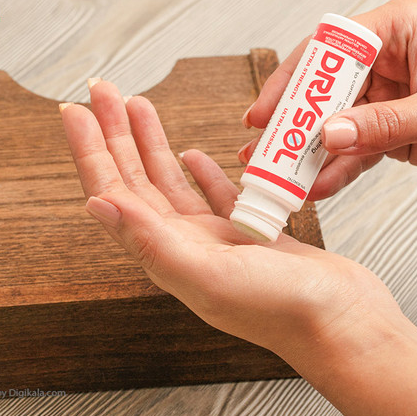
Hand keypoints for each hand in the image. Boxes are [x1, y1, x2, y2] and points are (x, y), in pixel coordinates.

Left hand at [61, 79, 416, 415]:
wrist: (340, 322)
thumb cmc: (281, 310)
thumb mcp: (208, 274)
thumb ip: (152, 240)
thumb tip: (98, 204)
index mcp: (169, 255)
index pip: (115, 194)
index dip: (92, 151)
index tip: (77, 112)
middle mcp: (187, 247)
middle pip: (138, 181)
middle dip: (117, 135)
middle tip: (104, 93)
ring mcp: (218, 241)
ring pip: (173, 184)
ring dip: (153, 145)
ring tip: (140, 108)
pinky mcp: (251, 235)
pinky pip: (216, 198)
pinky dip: (201, 173)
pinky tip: (193, 154)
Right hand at [241, 0, 416, 198]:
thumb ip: (383, 125)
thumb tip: (328, 134)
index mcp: (399, 31)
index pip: (331, 49)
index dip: (295, 80)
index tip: (269, 111)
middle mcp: (388, 61)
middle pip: (325, 90)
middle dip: (296, 122)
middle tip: (266, 149)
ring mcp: (389, 100)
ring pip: (336, 125)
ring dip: (311, 153)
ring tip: (282, 177)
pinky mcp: (394, 133)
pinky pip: (356, 151)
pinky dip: (338, 170)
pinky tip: (318, 187)